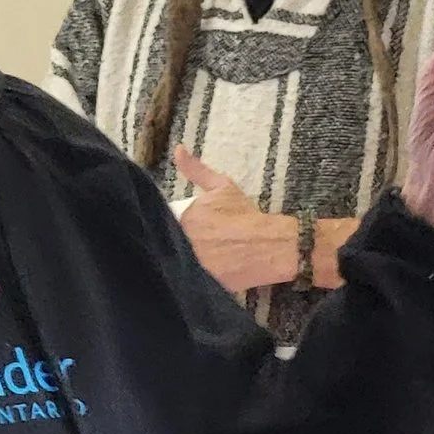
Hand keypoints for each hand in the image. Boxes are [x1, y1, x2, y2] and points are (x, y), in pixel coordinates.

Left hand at [174, 145, 299, 293]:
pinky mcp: (203, 285)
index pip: (162, 225)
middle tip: (186, 246)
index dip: (166, 228)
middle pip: (166, 246)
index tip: (177, 229)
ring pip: (175, 265)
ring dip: (176, 263)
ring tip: (190, 261)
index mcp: (184, 219)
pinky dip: (187, 280)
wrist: (270, 245)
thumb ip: (196, 169)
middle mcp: (184, 243)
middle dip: (170, 245)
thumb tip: (178, 149)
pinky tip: (194, 277)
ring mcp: (193, 266)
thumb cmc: (246, 215)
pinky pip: (187, 283)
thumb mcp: (222, 187)